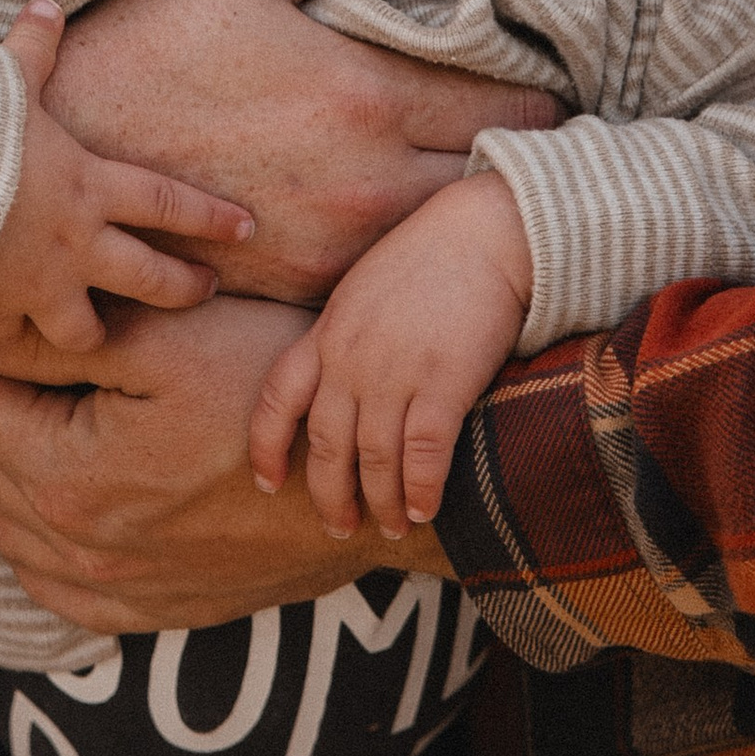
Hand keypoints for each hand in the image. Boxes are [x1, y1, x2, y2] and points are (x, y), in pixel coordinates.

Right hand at [0, 3, 252, 353]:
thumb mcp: (4, 77)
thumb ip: (32, 47)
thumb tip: (46, 4)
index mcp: (90, 185)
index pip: (169, 203)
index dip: (211, 217)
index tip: (247, 227)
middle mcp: (75, 243)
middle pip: (151, 280)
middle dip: (184, 289)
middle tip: (208, 291)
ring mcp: (34, 283)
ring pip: (85, 330)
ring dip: (91, 331)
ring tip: (96, 330)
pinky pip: (7, 332)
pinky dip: (7, 331)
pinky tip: (5, 325)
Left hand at [0, 298, 449, 634]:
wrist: (362, 481)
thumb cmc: (271, 390)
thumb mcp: (165, 340)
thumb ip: (53, 342)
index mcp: (67, 479)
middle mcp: (73, 550)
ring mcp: (107, 590)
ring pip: (0, 521)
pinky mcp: (141, 608)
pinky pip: (46, 579)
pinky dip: (22, 528)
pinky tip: (30, 487)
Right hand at [46, 0, 563, 305]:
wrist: (65, 145)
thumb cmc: (158, 34)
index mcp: (366, 95)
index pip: (510, 108)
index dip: (541, 96)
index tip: (548, 85)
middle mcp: (365, 184)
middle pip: (493, 179)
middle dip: (520, 154)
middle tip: (528, 130)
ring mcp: (334, 246)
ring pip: (448, 234)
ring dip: (469, 203)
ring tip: (477, 170)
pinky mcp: (301, 285)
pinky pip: (392, 272)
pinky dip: (411, 245)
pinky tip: (406, 214)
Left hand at [249, 171, 531, 540]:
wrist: (487, 230)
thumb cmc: (433, 256)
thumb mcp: (365, 290)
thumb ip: (347, 336)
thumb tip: (345, 383)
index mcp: (328, 331)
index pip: (277, 397)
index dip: (266, 446)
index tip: (267, 482)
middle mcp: (352, 357)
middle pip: (326, 445)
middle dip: (329, 495)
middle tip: (340, 525)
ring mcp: (395, 371)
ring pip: (374, 459)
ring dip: (382, 501)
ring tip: (391, 525)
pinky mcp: (444, 381)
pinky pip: (424, 453)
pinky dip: (421, 489)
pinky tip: (425, 509)